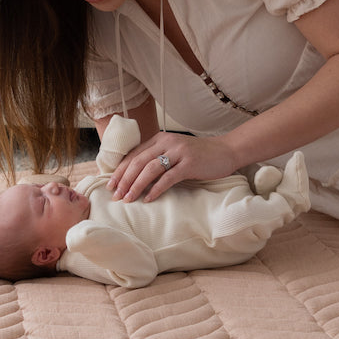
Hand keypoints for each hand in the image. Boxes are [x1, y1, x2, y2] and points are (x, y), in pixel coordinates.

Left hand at [107, 132, 239, 201]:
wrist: (227, 151)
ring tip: (128, 199)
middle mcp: (167, 142)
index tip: (111, 185)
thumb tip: (136, 177)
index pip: (134, 154)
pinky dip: (156, 189)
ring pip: (150, 169)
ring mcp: (179, 152)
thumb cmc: (200, 155)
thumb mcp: (175, 152)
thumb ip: (159, 158)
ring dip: (136, 185)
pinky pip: (168, 178)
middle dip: (124, 180)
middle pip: (138, 161)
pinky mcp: (189, 163)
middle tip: (116, 195)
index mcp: (160, 138)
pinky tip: (148, 199)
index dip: (120, 170)